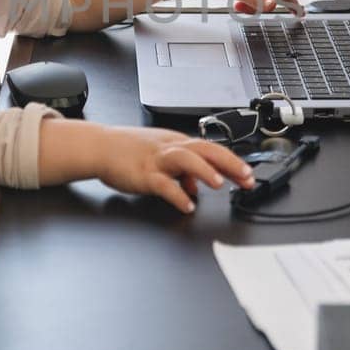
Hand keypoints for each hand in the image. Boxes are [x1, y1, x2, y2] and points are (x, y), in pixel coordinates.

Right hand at [94, 126, 255, 212]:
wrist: (100, 146)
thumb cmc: (128, 150)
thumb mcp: (160, 156)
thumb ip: (181, 171)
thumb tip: (197, 186)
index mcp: (177, 143)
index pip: (211, 149)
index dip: (233, 161)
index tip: (249, 175)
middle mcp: (170, 149)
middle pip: (205, 150)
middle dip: (228, 163)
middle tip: (246, 178)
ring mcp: (157, 161)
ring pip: (185, 159)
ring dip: (204, 170)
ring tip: (218, 183)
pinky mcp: (143, 174)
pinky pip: (163, 184)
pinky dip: (177, 195)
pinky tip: (187, 205)